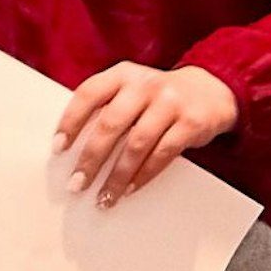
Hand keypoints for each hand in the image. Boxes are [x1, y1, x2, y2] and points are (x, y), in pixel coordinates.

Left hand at [53, 62, 237, 207]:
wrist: (212, 91)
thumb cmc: (159, 98)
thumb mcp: (133, 91)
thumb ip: (108, 108)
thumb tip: (73, 151)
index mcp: (124, 74)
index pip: (89, 93)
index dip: (70, 121)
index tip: (58, 148)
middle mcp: (146, 84)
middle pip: (111, 123)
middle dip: (91, 158)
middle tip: (77, 184)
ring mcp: (170, 102)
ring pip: (137, 144)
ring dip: (117, 175)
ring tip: (104, 197)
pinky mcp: (191, 122)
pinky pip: (163, 154)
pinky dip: (143, 175)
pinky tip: (130, 189)